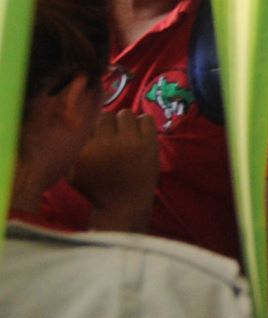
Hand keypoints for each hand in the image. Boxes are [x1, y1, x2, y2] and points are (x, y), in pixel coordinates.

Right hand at [71, 108, 160, 232]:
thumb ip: (69, 149)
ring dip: (125, 123)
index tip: (98, 137)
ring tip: (125, 136)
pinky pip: (146, 118)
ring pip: (126, 113)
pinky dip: (143, 124)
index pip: (89, 122)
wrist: (123, 204)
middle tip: (112, 136)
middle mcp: (106, 144)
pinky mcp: (149, 143)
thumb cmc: (96, 187)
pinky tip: (139, 136)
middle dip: (109, 125)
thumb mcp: (73, 172)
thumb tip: (74, 124)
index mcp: (85, 151)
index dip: (94, 129)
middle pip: (107, 115)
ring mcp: (129, 142)